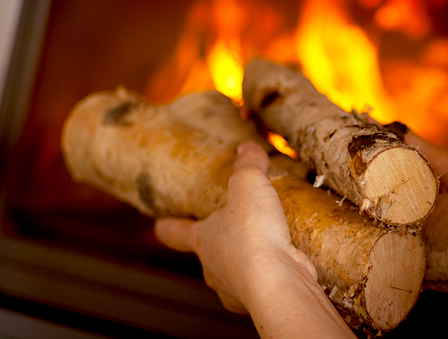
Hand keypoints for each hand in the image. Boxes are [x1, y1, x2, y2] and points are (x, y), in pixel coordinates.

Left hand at [154, 141, 316, 313]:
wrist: (278, 283)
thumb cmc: (253, 236)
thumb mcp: (249, 185)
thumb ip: (248, 164)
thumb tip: (247, 148)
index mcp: (203, 240)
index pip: (176, 232)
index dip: (169, 226)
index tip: (160, 224)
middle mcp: (214, 268)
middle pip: (210, 254)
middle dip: (220, 243)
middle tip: (235, 229)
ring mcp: (236, 289)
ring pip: (237, 271)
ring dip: (248, 259)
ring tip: (268, 243)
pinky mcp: (261, 298)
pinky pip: (263, 282)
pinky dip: (272, 272)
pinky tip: (287, 261)